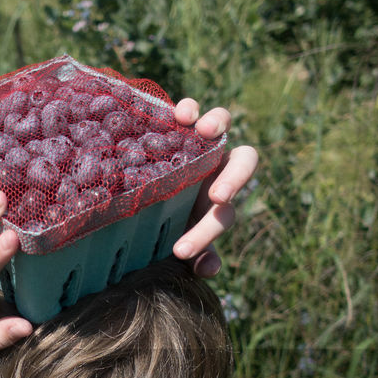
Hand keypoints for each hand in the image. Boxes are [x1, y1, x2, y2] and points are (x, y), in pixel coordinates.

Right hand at [170, 98, 259, 277]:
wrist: (135, 176)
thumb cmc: (158, 207)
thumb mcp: (175, 230)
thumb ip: (197, 249)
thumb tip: (208, 269)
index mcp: (219, 196)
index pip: (229, 213)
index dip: (215, 229)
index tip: (186, 248)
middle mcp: (216, 164)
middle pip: (243, 162)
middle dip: (234, 180)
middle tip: (217, 198)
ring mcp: (198, 138)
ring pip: (222, 123)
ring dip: (218, 124)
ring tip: (201, 130)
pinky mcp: (177, 120)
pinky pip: (191, 109)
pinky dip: (189, 109)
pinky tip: (178, 116)